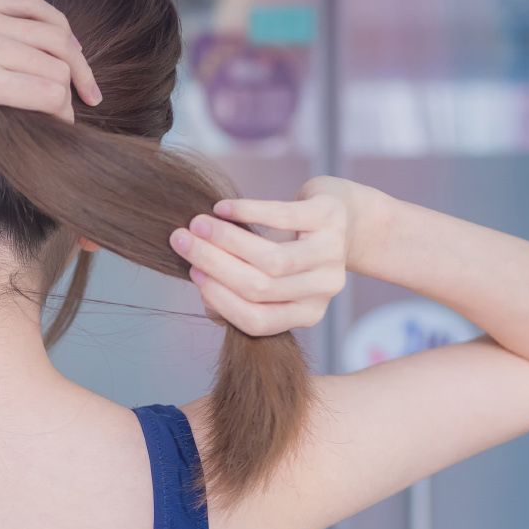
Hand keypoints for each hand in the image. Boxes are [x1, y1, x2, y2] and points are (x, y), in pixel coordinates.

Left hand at [0, 0, 101, 163]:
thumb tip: (37, 154)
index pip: (48, 93)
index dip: (64, 115)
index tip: (61, 129)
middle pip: (56, 62)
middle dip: (73, 89)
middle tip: (78, 107)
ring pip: (51, 28)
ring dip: (74, 55)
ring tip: (82, 78)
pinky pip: (28, 3)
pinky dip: (53, 23)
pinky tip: (63, 43)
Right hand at [168, 176, 357, 335]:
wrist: (347, 215)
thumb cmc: (296, 249)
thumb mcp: (274, 279)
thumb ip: (239, 293)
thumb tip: (205, 294)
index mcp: (307, 313)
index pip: (256, 320)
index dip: (219, 298)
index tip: (191, 273)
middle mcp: (324, 289)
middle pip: (258, 288)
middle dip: (212, 264)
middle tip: (181, 241)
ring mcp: (331, 254)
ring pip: (269, 259)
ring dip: (225, 240)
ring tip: (197, 224)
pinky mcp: (329, 218)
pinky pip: (281, 218)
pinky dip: (246, 212)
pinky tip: (223, 208)